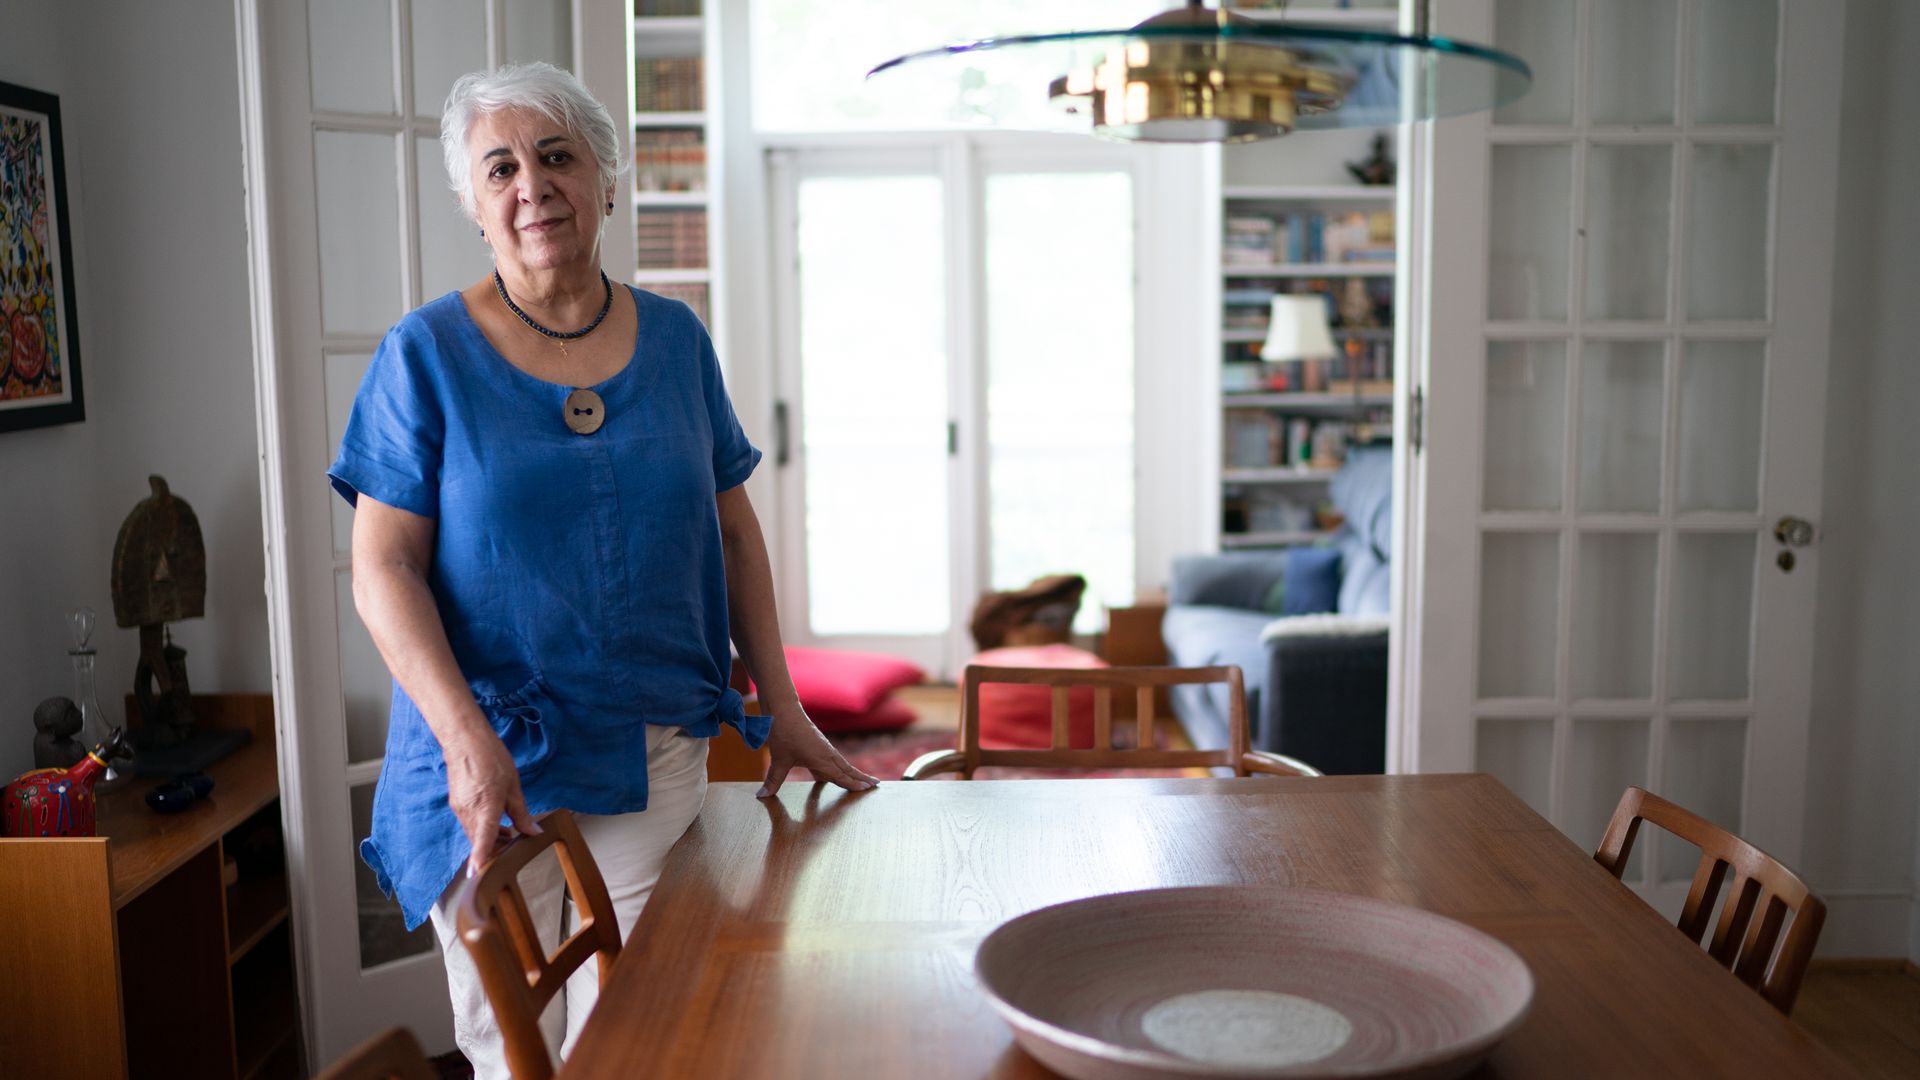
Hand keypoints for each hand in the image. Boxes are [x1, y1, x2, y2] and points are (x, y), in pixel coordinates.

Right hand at [444, 723, 541, 876]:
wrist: (465, 740)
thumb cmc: (492, 759)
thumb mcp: (513, 786)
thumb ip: (521, 813)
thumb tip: (533, 832)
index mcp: (485, 807)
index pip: (482, 840)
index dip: (479, 859)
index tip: (475, 875)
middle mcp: (468, 811)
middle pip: (479, 840)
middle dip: (494, 849)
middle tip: (513, 846)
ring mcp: (459, 808)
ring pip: (473, 833)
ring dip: (488, 838)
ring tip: (508, 832)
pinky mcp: (456, 803)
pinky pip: (468, 823)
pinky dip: (480, 827)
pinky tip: (494, 820)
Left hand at [758, 706, 878, 797]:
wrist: (783, 709)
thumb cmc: (783, 733)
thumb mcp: (778, 759)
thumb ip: (773, 780)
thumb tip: (762, 796)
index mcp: (821, 759)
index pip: (840, 775)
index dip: (853, 784)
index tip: (867, 789)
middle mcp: (826, 753)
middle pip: (847, 769)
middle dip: (861, 777)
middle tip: (876, 784)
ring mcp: (823, 748)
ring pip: (841, 763)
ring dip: (852, 772)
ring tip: (863, 779)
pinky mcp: (818, 744)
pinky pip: (832, 759)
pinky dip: (839, 768)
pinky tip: (832, 774)